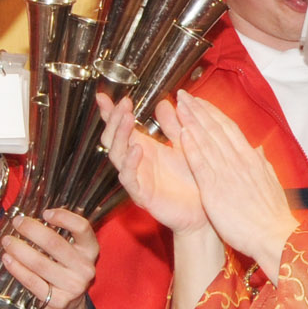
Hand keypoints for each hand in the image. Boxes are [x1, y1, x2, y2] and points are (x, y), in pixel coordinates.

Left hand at [2, 208, 97, 308]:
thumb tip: (31, 218)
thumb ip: (59, 236)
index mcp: (90, 251)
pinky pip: (32, 281)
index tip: (45, 213)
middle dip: (31, 229)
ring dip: (19, 249)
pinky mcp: (58, 301)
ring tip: (7, 241)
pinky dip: (17, 269)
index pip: (82, 228)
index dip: (63, 217)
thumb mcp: (71, 255)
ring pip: (40, 263)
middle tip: (17, 223)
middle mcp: (84, 268)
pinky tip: (8, 260)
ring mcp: (72, 286)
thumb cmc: (65, 275)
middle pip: (55, 243)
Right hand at [99, 93, 205, 233]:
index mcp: (144, 149)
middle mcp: (136, 163)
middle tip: (123, 105)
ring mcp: (137, 179)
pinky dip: (131, 164)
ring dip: (120, 136)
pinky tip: (137, 149)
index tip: (103, 97)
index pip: (121, 128)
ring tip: (127, 119)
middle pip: (113, 139)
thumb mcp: (184, 145)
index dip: (110, 113)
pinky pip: (130, 179)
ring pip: (117, 156)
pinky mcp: (143, 196)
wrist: (204, 211)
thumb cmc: (193, 180)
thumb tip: (164, 103)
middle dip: (115, 121)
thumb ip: (173, 125)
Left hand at [175, 91, 296, 275]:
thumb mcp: (272, 183)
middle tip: (183, 95)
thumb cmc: (273, 216)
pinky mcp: (216, 189)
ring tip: (179, 106)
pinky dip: (192, 147)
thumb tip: (259, 150)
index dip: (213, 114)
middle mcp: (239, 161)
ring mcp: (227, 173)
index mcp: (251, 160)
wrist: (275, 236)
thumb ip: (263, 164)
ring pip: (207, 141)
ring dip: (192, 122)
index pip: (229, 130)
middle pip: (216, 129)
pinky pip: (202, 164)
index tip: (201, 102)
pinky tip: (182, 134)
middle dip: (199, 110)